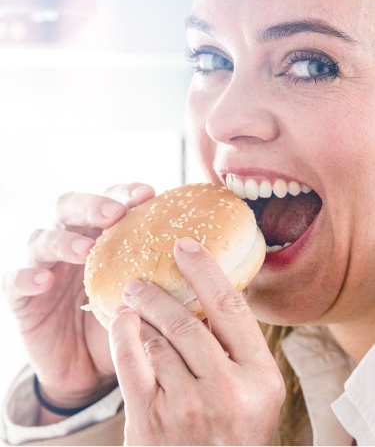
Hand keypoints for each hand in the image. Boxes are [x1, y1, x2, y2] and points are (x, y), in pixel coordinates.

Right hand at [2, 182, 154, 411]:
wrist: (90, 373)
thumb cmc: (125, 327)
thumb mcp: (149, 302)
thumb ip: (170, 281)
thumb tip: (219, 270)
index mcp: (104, 238)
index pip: (111, 203)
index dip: (126, 193)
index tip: (149, 193)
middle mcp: (72, 243)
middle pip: (71, 207)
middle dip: (93, 205)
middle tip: (114, 214)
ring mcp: (46, 268)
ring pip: (42, 238)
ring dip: (63, 240)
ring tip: (84, 250)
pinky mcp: (23, 298)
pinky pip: (14, 280)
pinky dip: (26, 276)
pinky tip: (43, 281)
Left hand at [109, 237, 284, 445]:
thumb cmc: (230, 439)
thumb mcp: (252, 397)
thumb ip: (235, 351)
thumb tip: (206, 293)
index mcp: (260, 379)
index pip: (232, 308)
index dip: (206, 270)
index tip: (186, 246)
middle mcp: (228, 392)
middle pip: (189, 321)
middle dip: (161, 293)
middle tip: (142, 278)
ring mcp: (189, 408)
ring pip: (158, 339)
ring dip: (142, 315)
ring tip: (133, 304)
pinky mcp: (151, 420)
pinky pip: (133, 361)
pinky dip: (123, 332)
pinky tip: (121, 319)